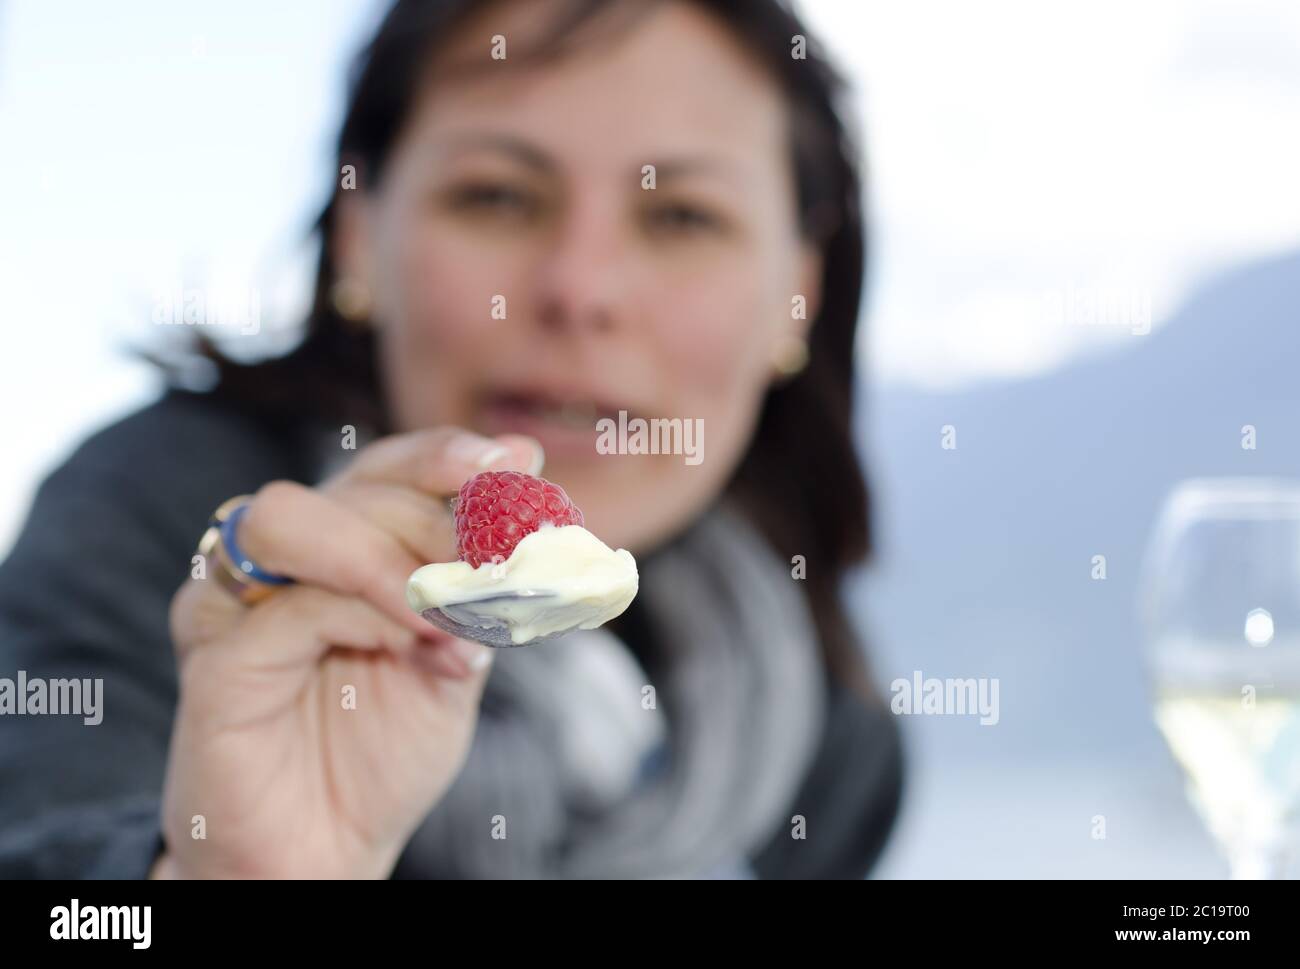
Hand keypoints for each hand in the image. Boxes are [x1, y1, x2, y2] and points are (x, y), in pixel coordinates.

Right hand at [156, 428, 540, 877]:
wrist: (328, 850)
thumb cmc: (384, 751)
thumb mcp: (459, 652)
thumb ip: (482, 569)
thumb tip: (524, 456)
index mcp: (341, 547)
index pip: (385, 468)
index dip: (443, 455)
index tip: (507, 466)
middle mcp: (281, 561)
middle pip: (351, 486)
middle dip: (438, 524)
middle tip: (495, 572)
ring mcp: (235, 602)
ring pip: (292, 521)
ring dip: (387, 558)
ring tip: (448, 615)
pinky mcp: (214, 657)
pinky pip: (288, 608)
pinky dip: (366, 617)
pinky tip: (417, 649)